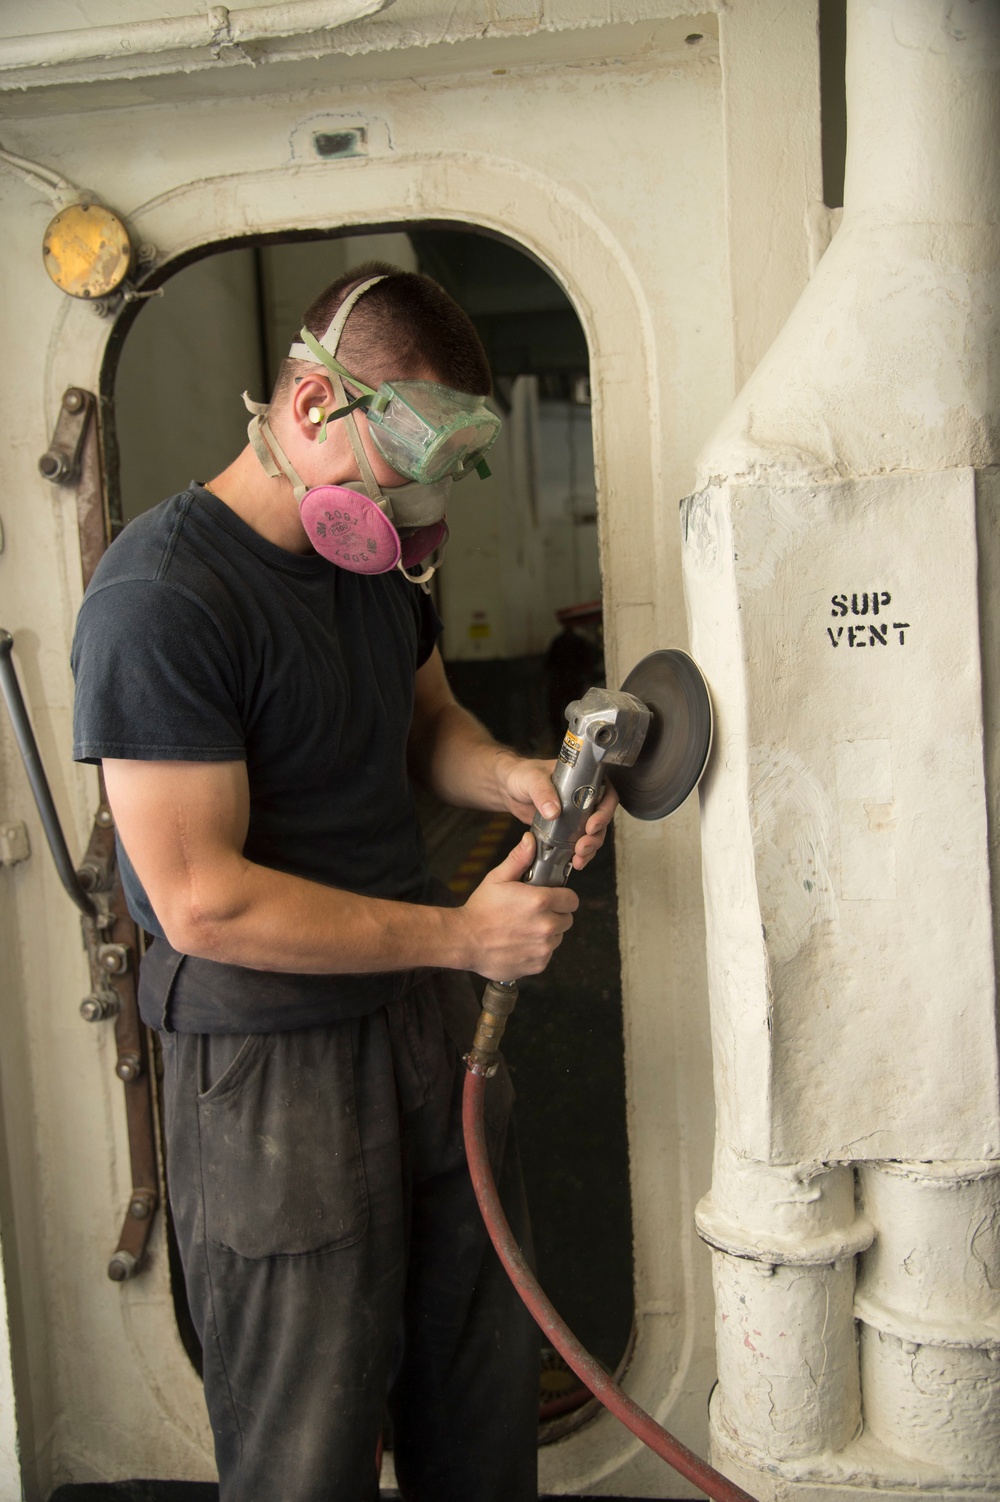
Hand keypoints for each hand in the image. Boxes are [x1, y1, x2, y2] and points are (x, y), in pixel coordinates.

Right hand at [458, 832, 578, 980]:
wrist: (463, 941)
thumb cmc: (480, 909)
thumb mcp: (497, 878)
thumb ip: (519, 859)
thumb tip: (531, 840)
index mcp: (541, 902)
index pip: (572, 900)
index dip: (563, 897)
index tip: (552, 898)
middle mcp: (546, 926)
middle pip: (567, 919)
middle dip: (555, 915)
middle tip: (533, 913)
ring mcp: (543, 948)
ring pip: (557, 938)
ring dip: (546, 933)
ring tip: (523, 929)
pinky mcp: (538, 964)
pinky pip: (546, 955)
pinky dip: (537, 950)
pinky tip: (519, 943)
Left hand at [496, 753, 619, 870]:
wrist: (509, 789)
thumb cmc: (522, 775)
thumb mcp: (532, 779)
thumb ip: (542, 792)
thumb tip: (554, 811)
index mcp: (583, 779)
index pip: (606, 793)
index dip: (605, 811)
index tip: (592, 825)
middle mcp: (584, 796)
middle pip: (603, 818)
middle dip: (596, 835)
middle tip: (582, 846)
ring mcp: (577, 814)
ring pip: (594, 833)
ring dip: (590, 847)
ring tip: (579, 857)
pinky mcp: (567, 828)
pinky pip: (579, 841)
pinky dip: (580, 853)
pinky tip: (574, 861)